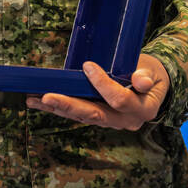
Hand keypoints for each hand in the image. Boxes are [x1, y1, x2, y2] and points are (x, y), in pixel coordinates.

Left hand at [25, 54, 169, 130]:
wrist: (152, 86)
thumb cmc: (151, 74)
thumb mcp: (153, 71)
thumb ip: (146, 75)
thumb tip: (141, 81)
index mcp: (143, 110)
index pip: (119, 99)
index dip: (103, 83)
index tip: (88, 66)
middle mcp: (125, 120)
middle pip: (95, 115)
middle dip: (69, 105)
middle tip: (47, 96)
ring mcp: (110, 122)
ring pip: (82, 116)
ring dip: (57, 107)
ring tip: (34, 99)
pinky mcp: (98, 118)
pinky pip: (77, 114)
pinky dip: (58, 108)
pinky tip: (39, 101)